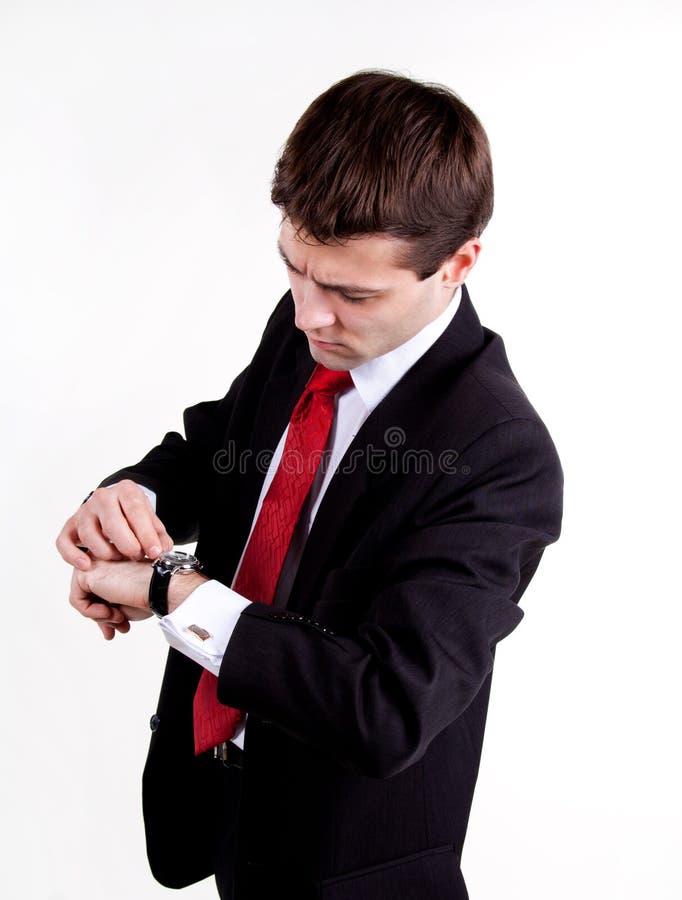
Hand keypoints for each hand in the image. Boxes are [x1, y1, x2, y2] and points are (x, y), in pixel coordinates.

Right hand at [56, 480, 173, 570]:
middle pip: (111, 523)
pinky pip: (64, 541)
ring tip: (119, 559)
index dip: (146, 534)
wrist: (115, 504)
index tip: (155, 552)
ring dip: (105, 552)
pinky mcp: (70, 525)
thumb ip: (158, 535)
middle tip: (136, 556)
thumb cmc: (134, 515)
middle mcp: (102, 497)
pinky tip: (86, 565)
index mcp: (125, 491)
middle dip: (126, 544)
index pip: (135, 511)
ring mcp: (84, 511)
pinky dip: (72, 556)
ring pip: (89, 534)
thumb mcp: (150, 520)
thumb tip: (162, 550)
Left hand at [70, 557, 155, 640]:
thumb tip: (101, 623)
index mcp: (113, 562)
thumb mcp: (126, 604)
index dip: (108, 612)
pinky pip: (76, 600)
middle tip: (116, 630)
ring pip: (82, 598)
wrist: (160, 586)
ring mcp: (92, 562)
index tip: (121, 625)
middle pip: (89, 594)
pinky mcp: (85, 571)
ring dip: (101, 616)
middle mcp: (101, 558)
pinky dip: (93, 613)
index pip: (100, 590)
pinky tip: (111, 611)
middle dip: (102, 617)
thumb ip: (110, 608)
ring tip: (120, 618)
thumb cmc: (151, 592)